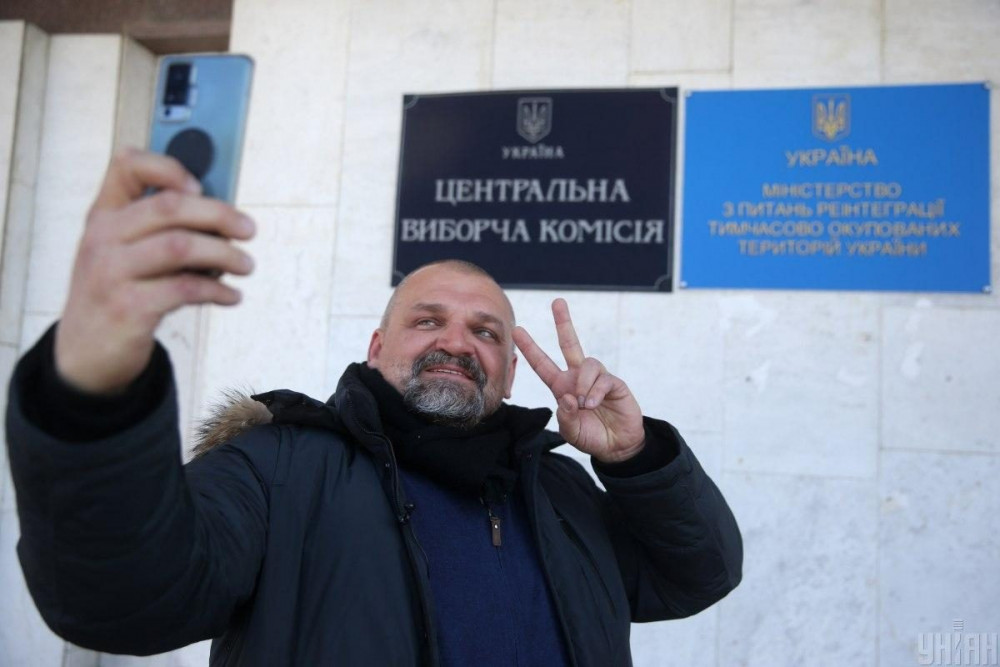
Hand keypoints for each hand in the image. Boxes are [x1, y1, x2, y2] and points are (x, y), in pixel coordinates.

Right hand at [54, 148, 255, 394]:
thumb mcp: (125, 254)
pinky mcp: (128, 308)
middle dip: (218, 214)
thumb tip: (222, 218)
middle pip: (169, 206)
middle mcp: (102, 238)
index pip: (126, 166)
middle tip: (249, 229)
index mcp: (103, 216)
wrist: (84, 353)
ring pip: (181, 246)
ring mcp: (111, 273)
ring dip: (225, 254)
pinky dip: (217, 290)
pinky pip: (185, 288)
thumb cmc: (118, 293)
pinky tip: (231, 296)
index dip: (167, 166)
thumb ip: (160, 231)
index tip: (200, 185)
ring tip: (246, 265)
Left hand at [512, 298, 644, 462]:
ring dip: (582, 384)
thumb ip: (565, 417)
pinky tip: (592, 405)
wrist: (617, 446)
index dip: (530, 348)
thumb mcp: (570, 432)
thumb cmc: (591, 436)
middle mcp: (578, 378)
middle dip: (564, 322)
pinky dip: (594, 392)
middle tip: (557, 302)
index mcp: (561, 387)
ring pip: (587, 363)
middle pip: (569, 343)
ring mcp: (597, 379)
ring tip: (584, 405)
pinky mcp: (614, 384)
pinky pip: (602, 379)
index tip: (518, 330)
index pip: (543, 364)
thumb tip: (567, 397)